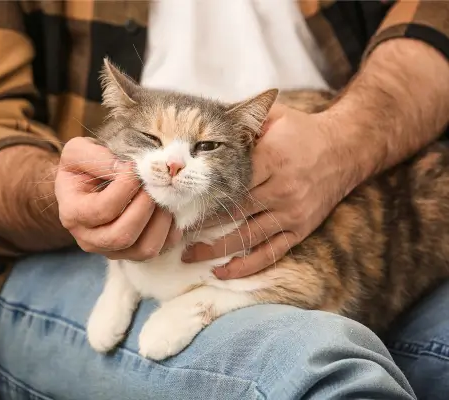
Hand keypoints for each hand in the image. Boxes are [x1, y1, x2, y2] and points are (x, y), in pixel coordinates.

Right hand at [55, 137, 181, 260]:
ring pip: (145, 249)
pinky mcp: (133, 254)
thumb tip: (126, 170)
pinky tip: (167, 208)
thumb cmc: (81, 168)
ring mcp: (112, 251)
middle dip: (145, 206)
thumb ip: (97, 157)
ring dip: (161, 220)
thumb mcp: (78, 152)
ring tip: (162, 195)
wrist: (84, 185)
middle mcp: (89, 240)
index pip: (104, 209)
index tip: (135, 166)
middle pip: (123, 235)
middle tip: (153, 183)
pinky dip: (170, 231)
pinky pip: (160, 250)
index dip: (125, 187)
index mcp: (72, 214)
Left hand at [182, 104, 357, 278]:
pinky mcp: (300, 230)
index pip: (230, 183)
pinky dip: (247, 266)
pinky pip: (271, 253)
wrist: (346, 148)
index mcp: (271, 161)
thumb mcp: (274, 117)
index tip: (179, 203)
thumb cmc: (302, 131)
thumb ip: (243, 122)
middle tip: (174, 232)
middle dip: (201, 225)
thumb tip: (207, 122)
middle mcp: (281, 190)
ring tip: (190, 255)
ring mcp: (291, 213)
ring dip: (216, 249)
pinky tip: (223, 272)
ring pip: (248, 237)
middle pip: (233, 213)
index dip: (202, 195)